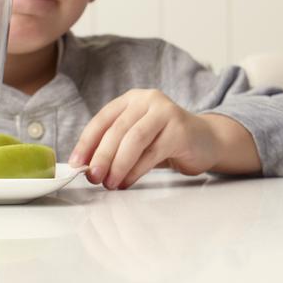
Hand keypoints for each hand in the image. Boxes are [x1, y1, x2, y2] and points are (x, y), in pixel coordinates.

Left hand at [70, 89, 223, 189]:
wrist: (206, 141)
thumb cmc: (166, 141)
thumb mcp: (137, 138)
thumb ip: (115, 146)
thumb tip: (87, 167)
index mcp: (132, 99)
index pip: (102, 119)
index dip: (87, 142)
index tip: (76, 164)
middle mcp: (148, 100)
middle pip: (117, 129)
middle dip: (101, 156)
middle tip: (93, 177)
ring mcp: (166, 112)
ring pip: (134, 140)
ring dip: (118, 165)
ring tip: (110, 183)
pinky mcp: (180, 130)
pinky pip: (152, 152)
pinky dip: (136, 170)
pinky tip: (127, 182)